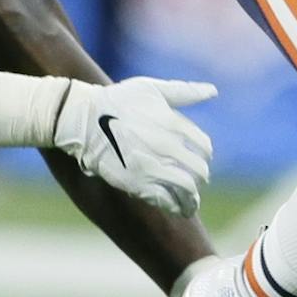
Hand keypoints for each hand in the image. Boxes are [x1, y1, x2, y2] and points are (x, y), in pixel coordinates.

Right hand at [53, 76, 214, 215]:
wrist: (83, 119)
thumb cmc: (117, 100)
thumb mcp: (152, 88)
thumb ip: (184, 92)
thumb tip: (213, 91)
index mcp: (172, 124)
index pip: (204, 146)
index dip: (205, 154)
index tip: (200, 158)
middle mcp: (166, 147)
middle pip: (199, 171)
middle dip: (201, 177)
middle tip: (197, 181)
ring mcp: (152, 166)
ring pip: (186, 190)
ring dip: (193, 199)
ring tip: (191, 203)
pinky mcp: (136, 183)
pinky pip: (166, 201)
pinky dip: (175, 206)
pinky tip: (176, 208)